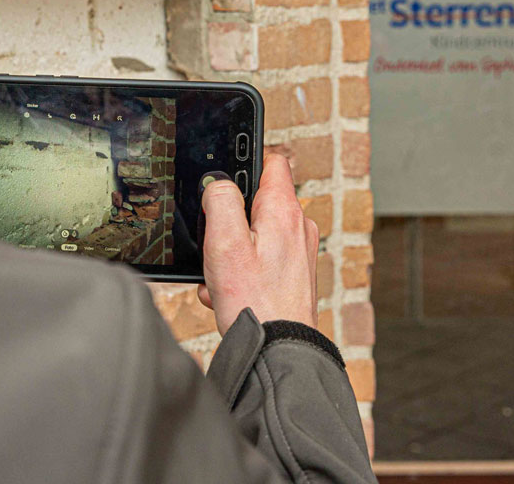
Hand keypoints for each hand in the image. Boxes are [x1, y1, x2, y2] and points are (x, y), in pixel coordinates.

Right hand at [196, 155, 318, 335]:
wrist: (277, 351)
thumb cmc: (253, 301)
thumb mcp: (225, 243)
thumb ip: (221, 201)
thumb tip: (219, 183)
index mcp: (283, 211)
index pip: (272, 162)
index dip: (245, 164)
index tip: (225, 181)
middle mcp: (298, 227)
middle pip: (258, 201)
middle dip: (230, 220)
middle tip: (215, 243)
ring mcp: (299, 252)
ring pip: (255, 235)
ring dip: (231, 251)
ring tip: (220, 276)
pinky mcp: (294, 275)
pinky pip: (260, 261)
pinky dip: (241, 271)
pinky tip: (227, 292)